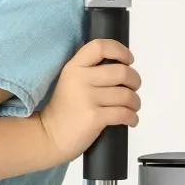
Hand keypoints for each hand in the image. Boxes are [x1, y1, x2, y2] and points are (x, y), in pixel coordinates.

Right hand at [38, 40, 140, 163]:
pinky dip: (132, 117)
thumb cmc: (65, 110)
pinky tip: (130, 120)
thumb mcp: (71, 82)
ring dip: (135, 102)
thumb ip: (92, 71)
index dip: (120, 51)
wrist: (48, 137)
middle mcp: (80, 79)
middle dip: (135, 81)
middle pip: (122, 72)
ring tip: (132, 107)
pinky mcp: (94, 117)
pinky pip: (124, 113)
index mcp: (74, 67)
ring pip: (127, 95)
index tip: (129, 60)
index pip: (100, 47)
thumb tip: (124, 67)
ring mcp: (86, 98)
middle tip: (133, 88)